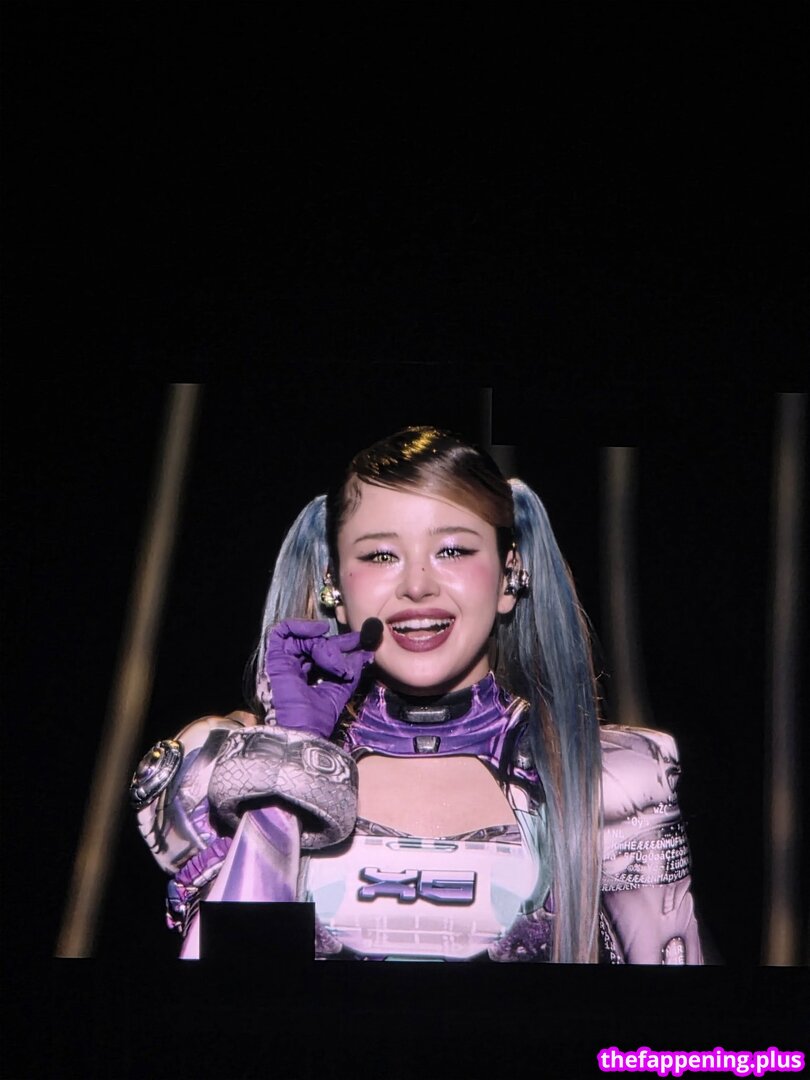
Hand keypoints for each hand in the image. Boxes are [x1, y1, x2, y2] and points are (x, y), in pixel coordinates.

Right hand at [263, 619, 378, 736]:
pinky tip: (318, 631)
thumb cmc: (318, 718)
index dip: (341, 646)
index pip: (322, 655)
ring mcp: (283, 663)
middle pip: (313, 645)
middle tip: (355, 640)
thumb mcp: (339, 690)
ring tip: (335, 651)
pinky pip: (281, 632)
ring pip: (302, 639)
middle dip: (336, 642)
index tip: (361, 643)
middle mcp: (293, 669)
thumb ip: (350, 671)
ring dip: (322, 642)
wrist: (302, 730)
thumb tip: (365, 654)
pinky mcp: (274, 658)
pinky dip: (300, 626)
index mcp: (306, 678)